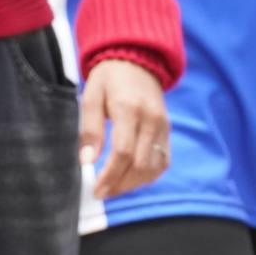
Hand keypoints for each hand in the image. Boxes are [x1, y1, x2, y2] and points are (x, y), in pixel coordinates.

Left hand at [82, 58, 170, 198]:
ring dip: (133, 184)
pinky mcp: (168, 131)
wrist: (136, 61)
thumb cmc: (108, 78)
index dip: (110, 175)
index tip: (96, 188)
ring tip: (112, 189)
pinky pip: (162, 162)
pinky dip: (147, 176)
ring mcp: (163, 127)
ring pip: (154, 167)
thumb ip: (90, 128)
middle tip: (101, 193)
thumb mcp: (91, 95)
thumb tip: (87, 160)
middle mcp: (151, 120)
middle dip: (120, 184)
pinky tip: (130, 179)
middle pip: (140, 164)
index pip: (123, 152)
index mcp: (129, 108)